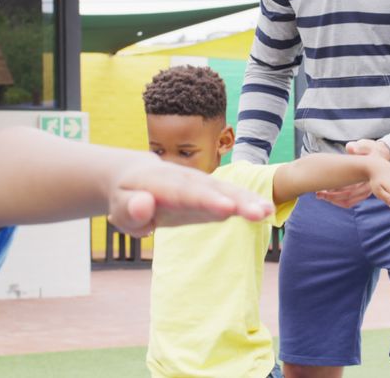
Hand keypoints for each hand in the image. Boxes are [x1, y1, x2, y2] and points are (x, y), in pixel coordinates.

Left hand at [109, 158, 274, 234]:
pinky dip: (247, 201)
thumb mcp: (120, 207)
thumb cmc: (128, 198)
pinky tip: (266, 210)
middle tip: (261, 213)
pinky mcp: (210, 191)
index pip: (185, 193)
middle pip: (213, 189)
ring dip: (248, 200)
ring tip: (269, 212)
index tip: (228, 209)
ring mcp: (201, 183)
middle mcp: (186, 178)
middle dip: (237, 200)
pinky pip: (231, 194)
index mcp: (162, 182)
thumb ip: (131, 209)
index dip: (206, 200)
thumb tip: (143, 206)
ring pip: (227, 189)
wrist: (137, 176)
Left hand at [315, 139, 389, 207]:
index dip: (336, 188)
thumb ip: (359, 147)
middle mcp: (367, 186)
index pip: (350, 186)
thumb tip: (349, 148)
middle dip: (331, 196)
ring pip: (348, 201)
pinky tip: (329, 197)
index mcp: (367, 176)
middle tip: (318, 194)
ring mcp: (365, 191)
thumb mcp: (368, 147)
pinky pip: (350, 202)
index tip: (324, 187)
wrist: (382, 159)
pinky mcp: (362, 194)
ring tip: (319, 195)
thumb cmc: (372, 151)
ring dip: (333, 200)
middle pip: (347, 195)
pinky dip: (339, 201)